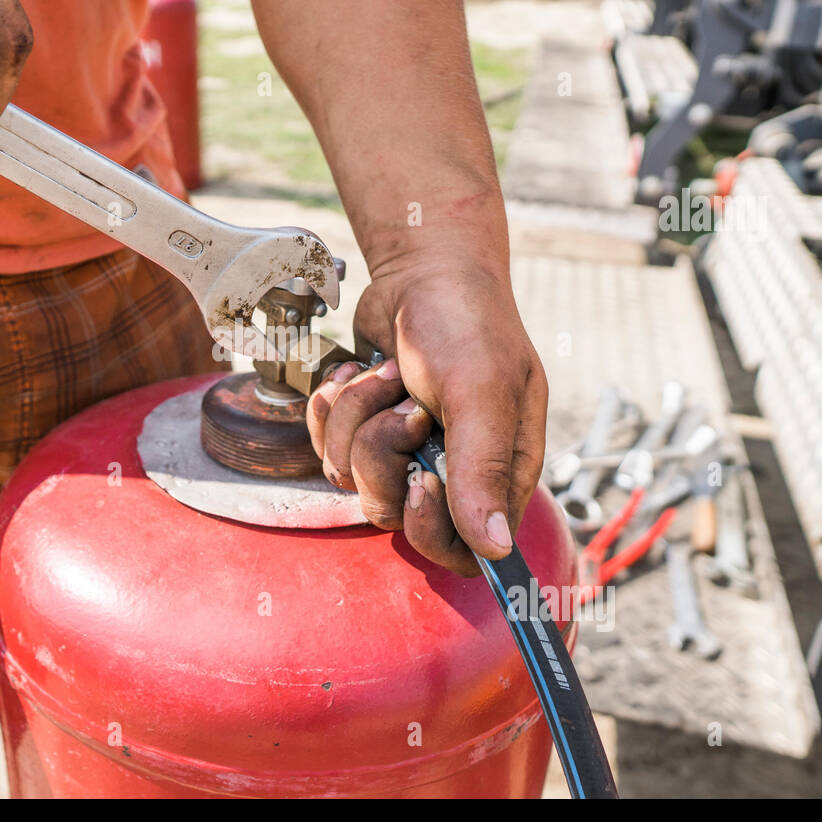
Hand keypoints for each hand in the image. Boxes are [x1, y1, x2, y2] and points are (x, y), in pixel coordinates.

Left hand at [306, 251, 546, 575]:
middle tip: (405, 404)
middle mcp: (450, 472)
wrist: (421, 271)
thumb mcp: (480, 390)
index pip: (461, 550)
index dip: (430, 528)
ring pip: (349, 476)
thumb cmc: (466, 324)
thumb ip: (483, 468)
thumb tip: (494, 549)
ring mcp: (401, 452)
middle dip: (381, 452)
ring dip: (355, 417)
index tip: (420, 480)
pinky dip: (332, 405)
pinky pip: (324, 446)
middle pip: (390, 512)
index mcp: (497, 472)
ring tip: (385, 375)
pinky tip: (357, 372)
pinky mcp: (363, 431)